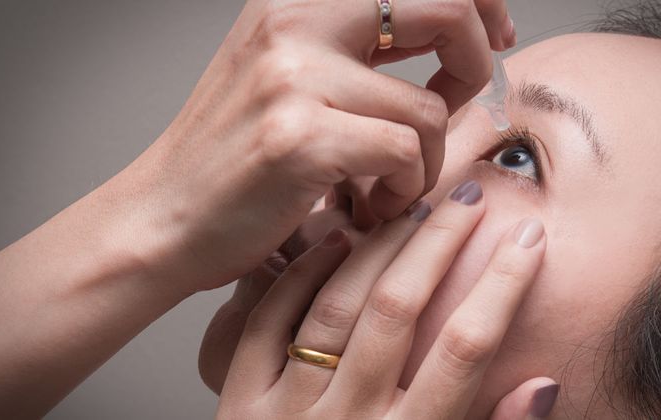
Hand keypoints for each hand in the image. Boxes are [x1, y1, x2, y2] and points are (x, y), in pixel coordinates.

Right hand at [121, 0, 516, 291]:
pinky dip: (405, 187)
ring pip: (429, 108)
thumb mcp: (291, 74)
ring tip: (391, 184)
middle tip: (462, 103)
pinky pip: (405, 153)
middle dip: (474, 62)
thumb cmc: (236, 157)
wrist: (165, 217)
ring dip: (426, 159)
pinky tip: (371, 203)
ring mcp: (294, 74)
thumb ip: (363, 47)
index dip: (477, 0)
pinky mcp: (300, 135)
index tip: (494, 35)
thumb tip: (457, 30)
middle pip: (444, 7)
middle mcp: (292, 18)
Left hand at [214, 180, 551, 418]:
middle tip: (468, 198)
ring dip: (379, 247)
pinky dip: (301, 274)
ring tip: (413, 210)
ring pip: (338, 305)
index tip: (528, 239)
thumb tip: (542, 386)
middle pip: (399, 309)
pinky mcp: (239, 403)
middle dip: (441, 243)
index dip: (502, 286)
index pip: (465, 350)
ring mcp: (286, 411)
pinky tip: (334, 240)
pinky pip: (268, 322)